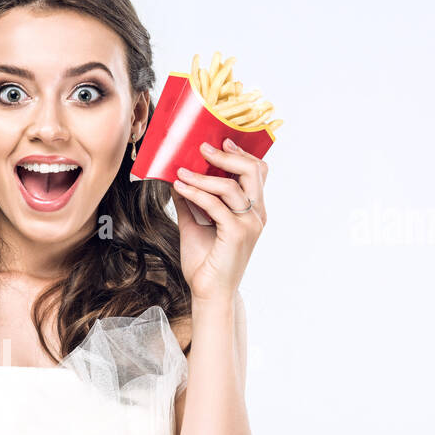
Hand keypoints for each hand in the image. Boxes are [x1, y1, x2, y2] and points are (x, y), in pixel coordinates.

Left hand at [168, 138, 268, 303]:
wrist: (208, 292)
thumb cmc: (205, 263)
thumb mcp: (195, 224)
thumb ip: (191, 202)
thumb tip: (178, 179)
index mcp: (253, 211)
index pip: (257, 173)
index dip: (241, 154)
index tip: (221, 142)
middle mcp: (257, 215)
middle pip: (252, 171)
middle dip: (226, 156)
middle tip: (203, 148)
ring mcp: (249, 224)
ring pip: (230, 186)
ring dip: (202, 176)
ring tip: (181, 172)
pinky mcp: (236, 233)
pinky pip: (216, 204)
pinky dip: (196, 193)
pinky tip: (181, 188)